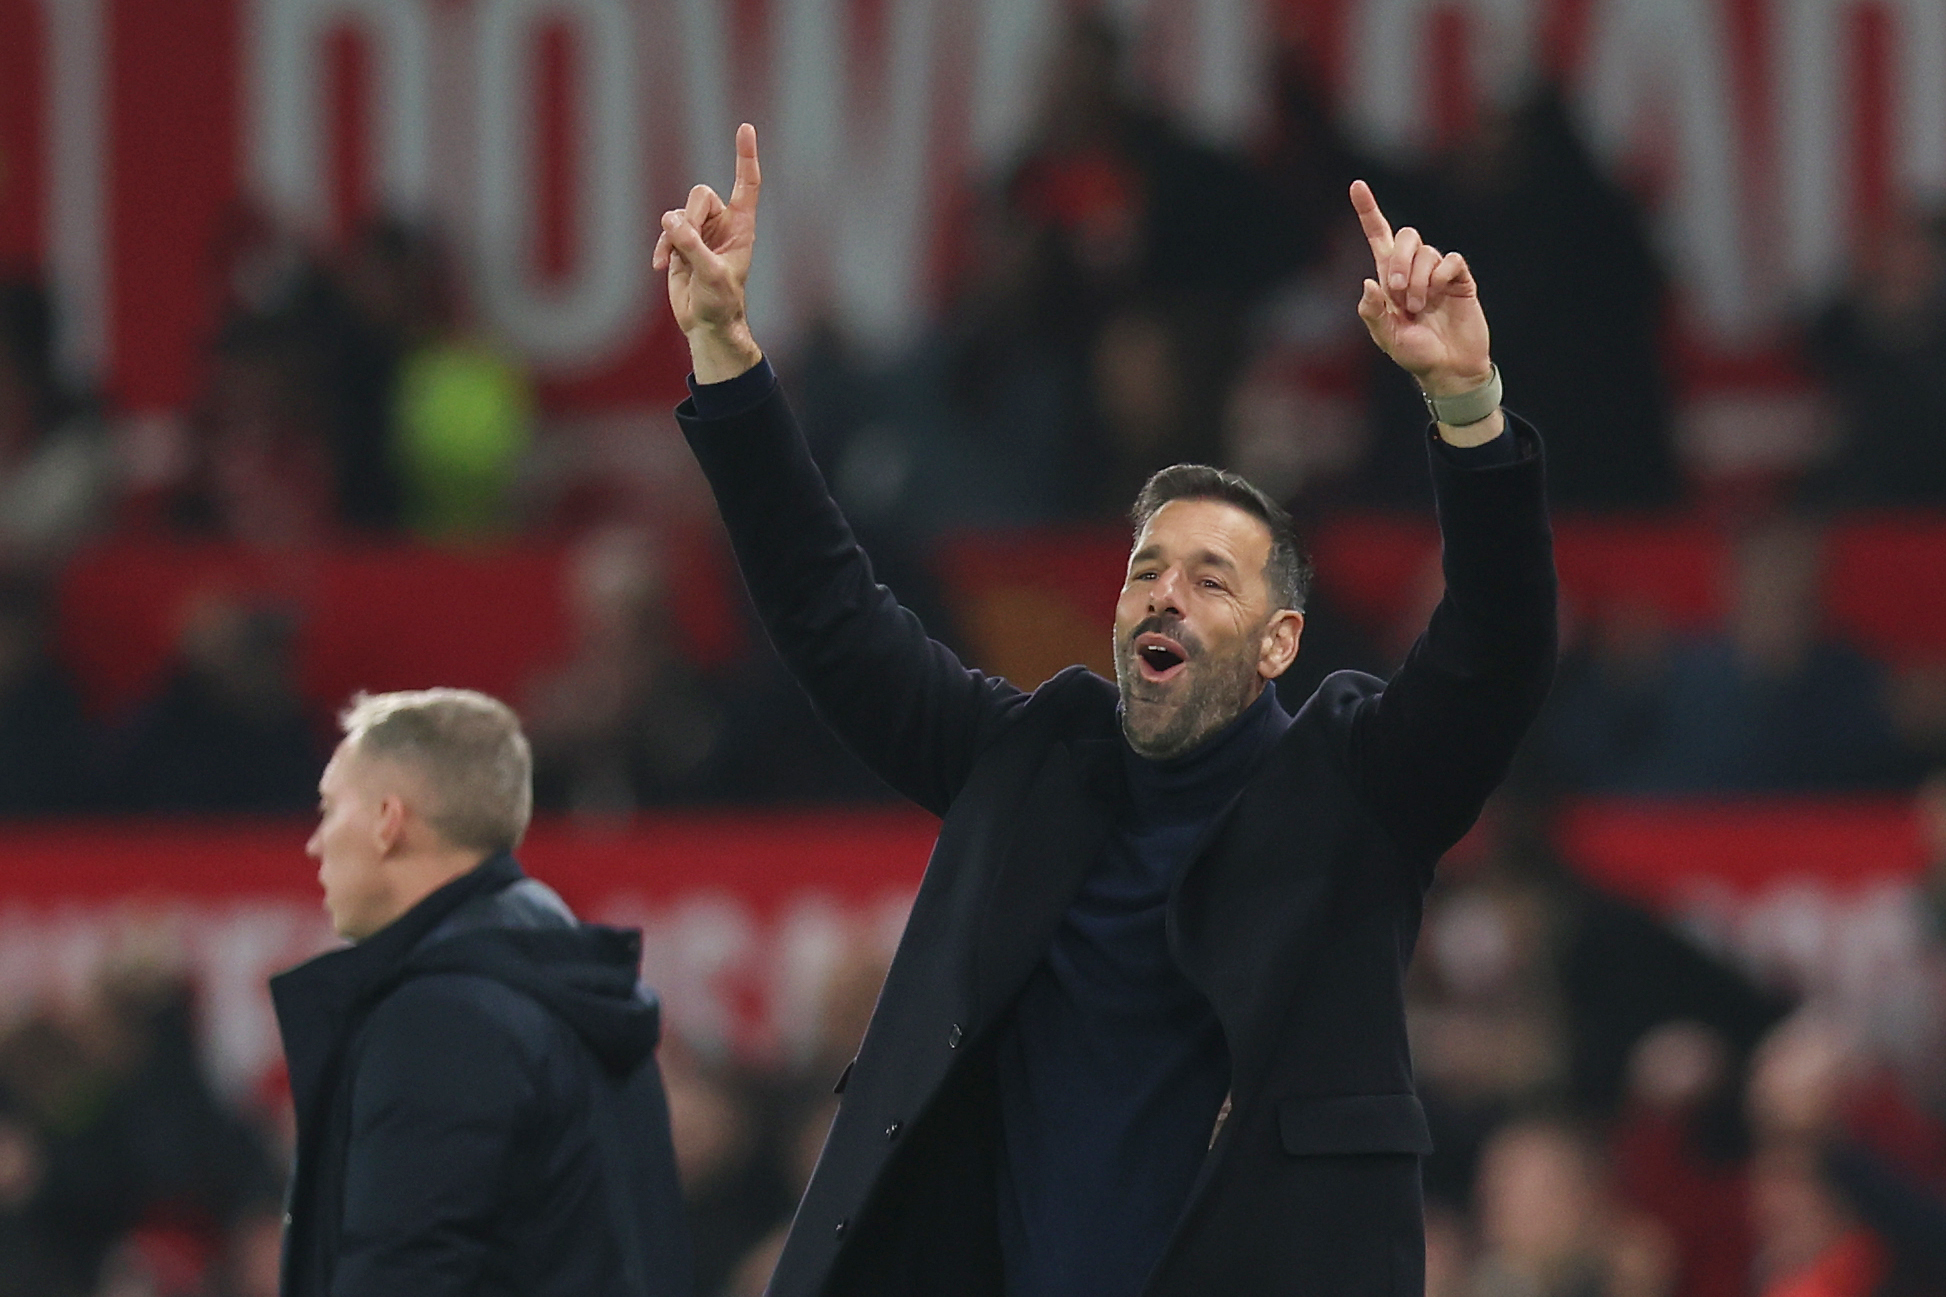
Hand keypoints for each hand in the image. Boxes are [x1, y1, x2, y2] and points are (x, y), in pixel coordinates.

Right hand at [654, 123, 764, 382]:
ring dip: (672, 235)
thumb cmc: (721, 302)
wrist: (708, 324)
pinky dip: (661, 246)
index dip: (745, 156)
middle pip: (700, 196)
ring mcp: (700, 233)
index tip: (745, 127)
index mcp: (742, 227)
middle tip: (684, 242)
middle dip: (688, 216)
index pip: (746, 184)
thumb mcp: (710, 275)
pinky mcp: (681, 244)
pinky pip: (666, 230)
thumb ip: (692, 247)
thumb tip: (671, 221)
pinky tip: (661, 267)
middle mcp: (722, 225)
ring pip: (679, 212)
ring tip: (673, 262)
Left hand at [1350, 181, 1494, 408]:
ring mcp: (1437, 273)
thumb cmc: (1416, 354)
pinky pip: (1450, 260)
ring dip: (1418, 280)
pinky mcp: (1460, 279)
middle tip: (1397, 294)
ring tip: (1419, 308)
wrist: (1449, 369)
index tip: (1356, 186)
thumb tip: (1368, 283)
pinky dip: (1441, 275)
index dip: (1368, 211)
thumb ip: (1373, 313)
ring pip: (1426, 252)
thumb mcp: (1386, 338)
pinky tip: (1439, 293)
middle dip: (1398, 261)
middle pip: (1404, 237)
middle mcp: (1412, 270)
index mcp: (1388, 280)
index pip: (1377, 237)